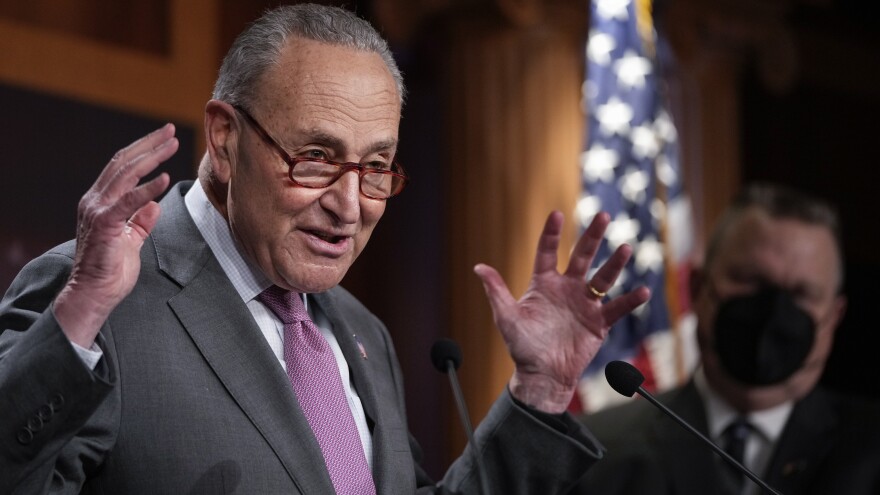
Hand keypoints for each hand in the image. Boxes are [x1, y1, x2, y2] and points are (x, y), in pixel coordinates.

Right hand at [54, 124, 177, 346]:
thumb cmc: (111, 271)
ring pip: (125, 174)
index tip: (165, 138)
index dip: (143, 150)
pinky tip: (164, 178)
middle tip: (170, 131)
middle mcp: (95, 200)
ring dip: (151, 157)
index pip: (122, 167)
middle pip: (123, 163)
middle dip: (149, 144)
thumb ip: (141, 222)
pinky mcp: (104, 224)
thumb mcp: (132, 241)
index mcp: (101, 202)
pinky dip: (147, 188)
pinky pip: (128, 202)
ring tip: (172, 145)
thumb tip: (154, 205)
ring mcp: (97, 210)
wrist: (93, 295)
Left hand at [474, 211, 650, 412]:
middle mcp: (567, 288)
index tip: (557, 215)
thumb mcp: (506, 317)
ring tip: (625, 247)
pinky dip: (630, 300)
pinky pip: (617, 308)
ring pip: (603, 278)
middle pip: (582, 257)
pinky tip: (644, 290)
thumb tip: (478, 267)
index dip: (552, 234)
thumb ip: (496, 291)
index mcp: (544, 283)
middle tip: (603, 215)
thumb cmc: (522, 345)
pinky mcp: (598, 322)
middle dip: (592, 236)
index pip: (549, 252)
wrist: (542, 373)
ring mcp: (585, 304)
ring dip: (614, 264)